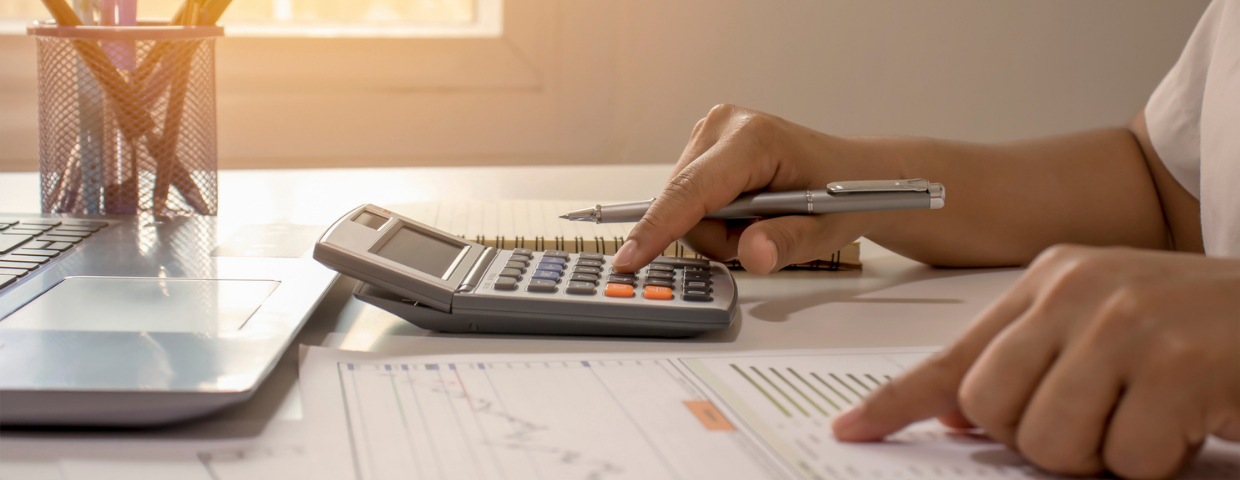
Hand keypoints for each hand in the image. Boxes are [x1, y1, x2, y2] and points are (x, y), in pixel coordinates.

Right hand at [611, 104, 898, 272]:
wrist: (852, 175)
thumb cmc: (840, 196)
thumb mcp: (824, 230)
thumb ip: (786, 242)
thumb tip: (753, 253)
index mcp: (753, 138)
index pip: (691, 191)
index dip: (658, 228)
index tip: (630, 258)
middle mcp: (723, 125)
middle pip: (683, 204)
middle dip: (718, 234)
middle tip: (763, 233)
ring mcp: (709, 132)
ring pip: (682, 205)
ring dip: (717, 227)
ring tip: (759, 219)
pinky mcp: (702, 145)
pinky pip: (687, 198)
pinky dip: (714, 215)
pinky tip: (745, 208)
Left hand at [831, 245, 1239, 478]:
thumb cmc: (1203, 329)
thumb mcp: (1106, 331)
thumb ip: (1030, 362)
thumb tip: (958, 416)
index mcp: (1053, 280)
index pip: (954, 353)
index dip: (897, 400)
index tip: (853, 429)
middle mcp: (1079, 291)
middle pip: (988, 407)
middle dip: (1036, 439)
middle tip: (1098, 424)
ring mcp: (1126, 323)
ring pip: (1047, 440)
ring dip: (1101, 455)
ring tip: (1145, 420)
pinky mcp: (1175, 365)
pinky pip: (1123, 458)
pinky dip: (1156, 462)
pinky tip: (1186, 423)